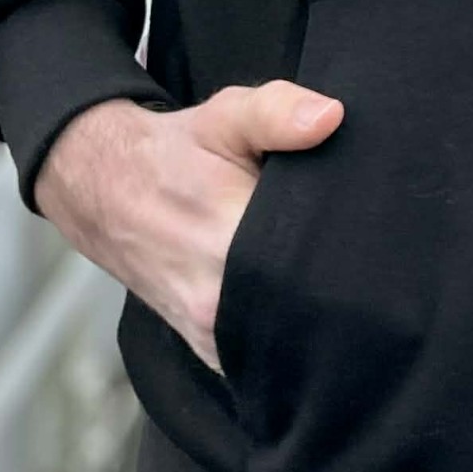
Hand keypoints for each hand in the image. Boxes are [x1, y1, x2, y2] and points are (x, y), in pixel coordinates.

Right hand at [33, 84, 343, 373]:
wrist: (103, 191)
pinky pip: (262, 358)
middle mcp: (217, 304)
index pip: (316, 264)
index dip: (352, 251)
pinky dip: (287, 334)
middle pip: (310, 310)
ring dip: (314, 315)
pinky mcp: (209, 351)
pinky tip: (302, 304)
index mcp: (227, 244)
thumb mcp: (225, 116)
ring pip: (290, 342)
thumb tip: (331, 117)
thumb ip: (278, 113)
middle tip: (361, 256)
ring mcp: (211, 337)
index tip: (368, 232)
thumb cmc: (174, 153)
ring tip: (333, 278)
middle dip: (340, 286)